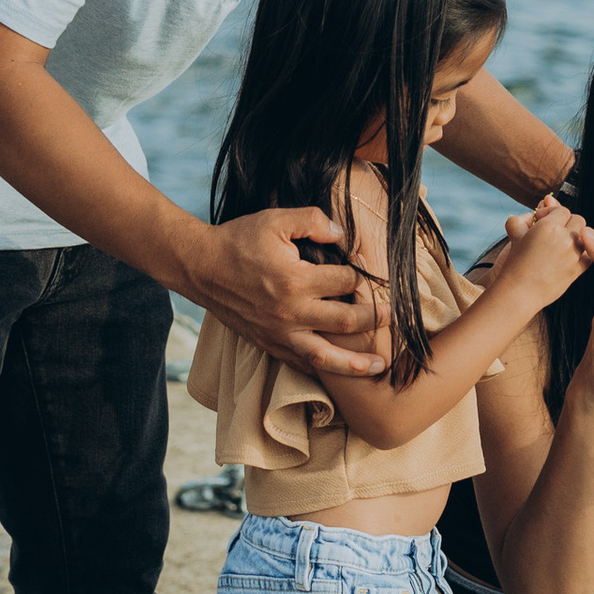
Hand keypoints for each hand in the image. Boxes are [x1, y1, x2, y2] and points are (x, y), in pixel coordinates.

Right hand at [186, 205, 392, 381]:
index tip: (366, 266)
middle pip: (345, 322)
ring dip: (356, 364)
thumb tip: (342, 234)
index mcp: (295, 279)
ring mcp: (279, 333)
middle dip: (373, 319)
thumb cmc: (238, 240)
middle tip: (393, 318)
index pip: (344, 281)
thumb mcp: (275, 219)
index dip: (360, 272)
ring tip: (379, 367)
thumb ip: (312, 221)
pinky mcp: (268, 344)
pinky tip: (340, 374)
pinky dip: (323, 371)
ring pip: (326, 356)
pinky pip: (301, 364)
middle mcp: (290, 312)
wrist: (200, 267)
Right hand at [489, 193, 593, 309]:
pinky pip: (588, 254)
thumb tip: (540, 206)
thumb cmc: (515, 263)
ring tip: (560, 244)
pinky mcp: (578, 269)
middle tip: (554, 231)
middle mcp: (564, 238)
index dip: (552, 213)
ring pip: (585, 236)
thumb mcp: (515, 234)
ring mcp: (573, 254)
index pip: (562, 210)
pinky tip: (567, 256)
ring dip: (575, 237)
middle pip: (578, 220)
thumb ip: (524, 217)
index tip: (542, 221)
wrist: (519, 292)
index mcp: (549, 226)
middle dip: (567, 223)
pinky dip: (581, 253)